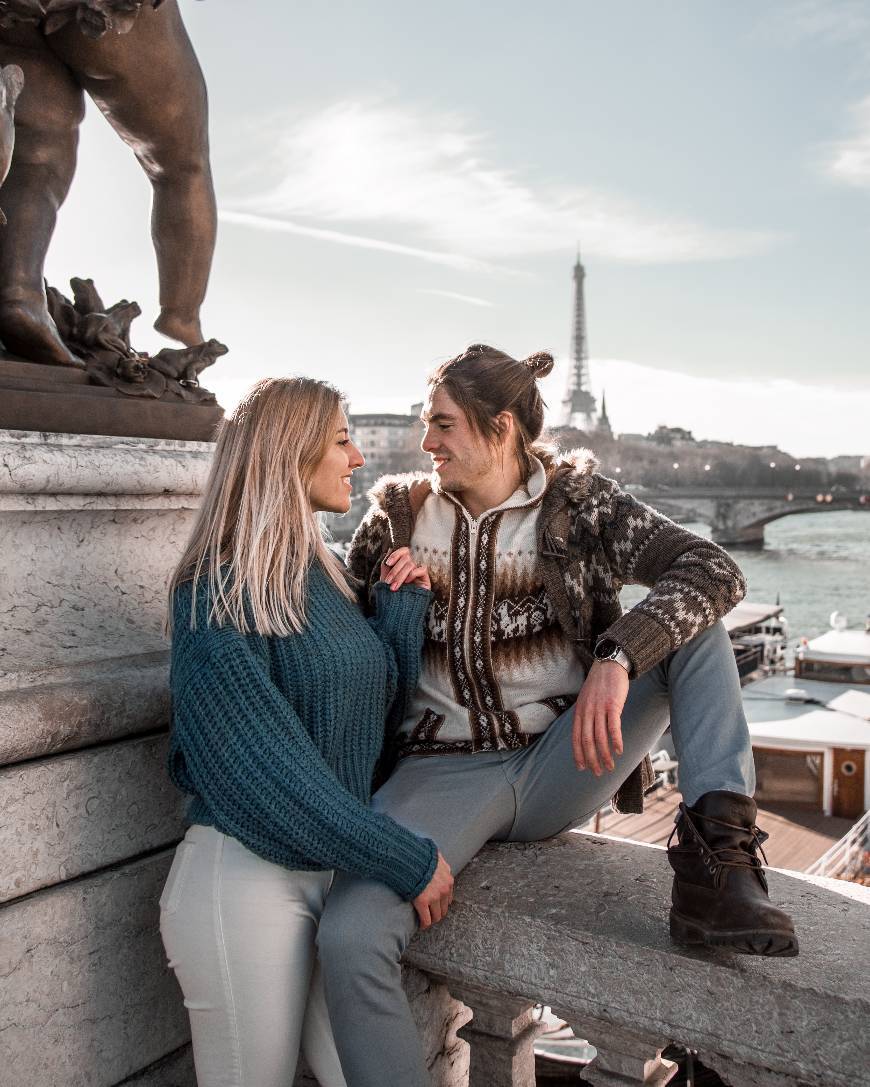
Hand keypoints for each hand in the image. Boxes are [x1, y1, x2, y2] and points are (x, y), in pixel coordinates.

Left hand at [381, 546, 430, 590]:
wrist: (397, 608)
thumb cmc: (391, 592)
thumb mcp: (385, 576)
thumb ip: (386, 564)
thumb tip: (389, 550)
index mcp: (404, 563)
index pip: (404, 551)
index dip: (396, 555)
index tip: (388, 563)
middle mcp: (413, 565)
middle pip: (406, 558)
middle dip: (395, 570)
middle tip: (388, 582)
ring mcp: (420, 572)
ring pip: (411, 564)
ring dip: (400, 575)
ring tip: (394, 587)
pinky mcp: (427, 579)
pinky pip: (422, 569)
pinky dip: (412, 574)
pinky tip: (407, 583)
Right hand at [413, 851, 453, 928]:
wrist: (409, 856)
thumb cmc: (419, 854)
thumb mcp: (434, 856)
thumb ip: (438, 862)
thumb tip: (437, 860)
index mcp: (448, 878)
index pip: (448, 897)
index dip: (440, 902)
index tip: (434, 905)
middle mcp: (444, 888)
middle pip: (444, 908)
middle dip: (436, 913)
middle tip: (429, 915)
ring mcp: (435, 896)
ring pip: (436, 916)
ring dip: (431, 919)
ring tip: (425, 920)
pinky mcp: (423, 901)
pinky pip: (426, 919)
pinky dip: (423, 924)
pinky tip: (420, 925)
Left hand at [572, 660, 629, 774]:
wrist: (609, 664)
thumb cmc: (599, 684)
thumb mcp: (586, 699)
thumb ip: (585, 716)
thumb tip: (587, 734)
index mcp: (579, 711)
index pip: (575, 737)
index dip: (578, 754)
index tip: (582, 768)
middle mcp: (587, 711)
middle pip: (587, 740)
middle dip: (592, 759)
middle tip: (598, 772)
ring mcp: (599, 708)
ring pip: (600, 737)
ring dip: (605, 755)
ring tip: (610, 766)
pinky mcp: (613, 704)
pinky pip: (613, 726)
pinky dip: (616, 740)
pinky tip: (619, 751)